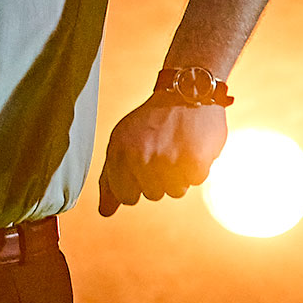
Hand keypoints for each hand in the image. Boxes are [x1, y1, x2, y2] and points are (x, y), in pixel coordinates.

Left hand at [97, 94, 227, 214]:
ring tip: (178, 145)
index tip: (143, 162)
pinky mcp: (194, 160)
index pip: (126, 196)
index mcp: (119, 152)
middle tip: (164, 147)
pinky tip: (193, 145)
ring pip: (176, 191)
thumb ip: (111, 179)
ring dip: (180, 173)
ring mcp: (168, 160)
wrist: (186, 90)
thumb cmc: (152, 122)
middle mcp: (141, 158)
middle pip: (153, 194)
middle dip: (160, 177)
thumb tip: (104, 212)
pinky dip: (198, 166)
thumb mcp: (123, 142)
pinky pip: (196, 180)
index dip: (138, 184)